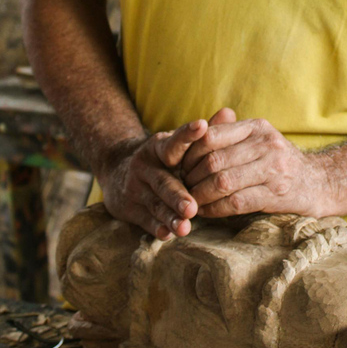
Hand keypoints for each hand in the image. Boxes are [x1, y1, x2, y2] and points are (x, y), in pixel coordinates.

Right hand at [96, 121, 206, 239]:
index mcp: (159, 147)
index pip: (175, 142)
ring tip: (184, 226)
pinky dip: (156, 227)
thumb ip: (203, 135)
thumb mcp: (176, 145)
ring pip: (155, 204)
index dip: (188, 135)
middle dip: (178, 195)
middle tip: (193, 207)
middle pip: (164, 182)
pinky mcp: (129, 208)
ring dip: (169, 216)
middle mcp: (145, 166)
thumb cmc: (163, 160)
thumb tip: (229, 113)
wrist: (117, 171)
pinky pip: (145, 220)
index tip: (202, 126)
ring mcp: (136, 188)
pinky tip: (167, 234)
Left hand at [181, 112, 328, 217]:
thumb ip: (231, 134)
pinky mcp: (275, 195)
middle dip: (192, 178)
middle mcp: (265, 145)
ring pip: (222, 182)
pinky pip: (235, 202)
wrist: (320, 183)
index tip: (183, 167)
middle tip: (183, 188)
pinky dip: (216, 209)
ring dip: (201, 196)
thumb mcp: (261, 140)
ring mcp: (273, 170)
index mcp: (257, 128)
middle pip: (214, 161)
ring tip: (192, 202)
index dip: (190, 153)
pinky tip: (208, 212)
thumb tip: (196, 131)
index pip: (211, 135)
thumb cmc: (281, 162)